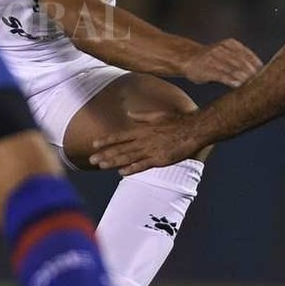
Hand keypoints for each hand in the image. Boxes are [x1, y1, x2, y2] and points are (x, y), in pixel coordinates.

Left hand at [89, 110, 205, 175]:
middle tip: (91, 159)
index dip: (106, 140)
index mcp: (142, 130)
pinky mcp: (160, 159)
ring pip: (128, 157)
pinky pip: (143, 165)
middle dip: (105, 154)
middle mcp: (143, 140)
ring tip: (101, 166)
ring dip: (113, 162)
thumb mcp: (156, 115)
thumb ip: (141, 116)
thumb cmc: (176, 121)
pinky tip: (121, 172)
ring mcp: (151, 150)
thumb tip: (129, 112)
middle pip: (121, 148)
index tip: (94, 144)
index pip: (120, 136)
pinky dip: (132, 169)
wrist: (193, 129)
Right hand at [180, 38, 261, 86]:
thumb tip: (261, 70)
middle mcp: (222, 49)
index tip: (265, 74)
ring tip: (252, 85)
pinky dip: (230, 80)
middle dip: (252, 72)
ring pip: (232, 68)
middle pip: (241, 62)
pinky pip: (220, 75)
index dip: (256, 65)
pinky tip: (237, 85)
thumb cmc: (212, 58)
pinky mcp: (206, 69)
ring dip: (243, 77)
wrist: (187, 58)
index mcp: (230, 43)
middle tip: (261, 82)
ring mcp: (213, 58)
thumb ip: (240, 57)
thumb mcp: (226, 51)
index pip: (247, 54)